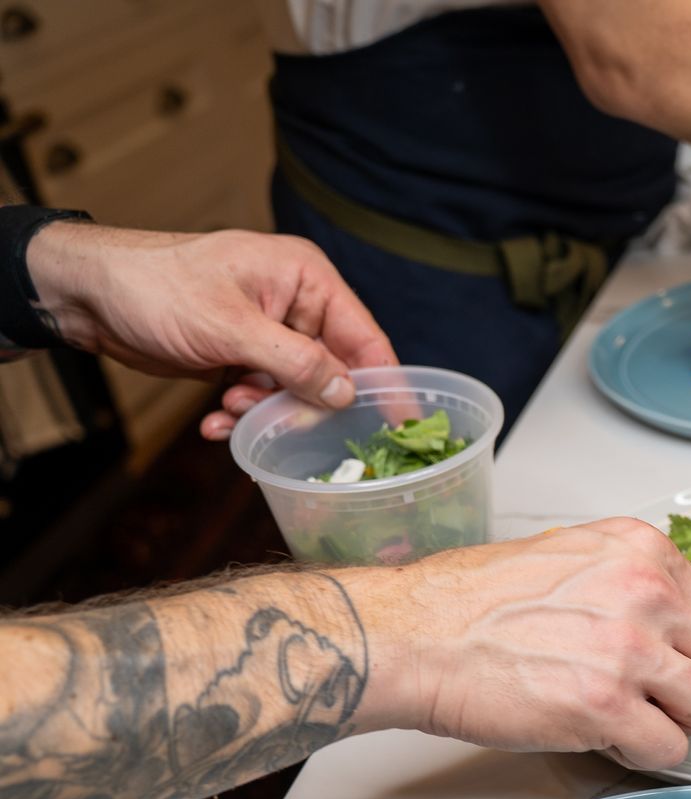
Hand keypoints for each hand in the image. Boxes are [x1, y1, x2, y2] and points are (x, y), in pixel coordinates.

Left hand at [24, 222, 396, 440]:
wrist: (87, 294)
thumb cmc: (155, 288)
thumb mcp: (231, 327)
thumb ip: (296, 362)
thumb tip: (347, 394)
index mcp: (306, 279)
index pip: (366, 337)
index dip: (385, 383)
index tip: (403, 427)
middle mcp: (296, 304)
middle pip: (332, 371)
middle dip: (305, 404)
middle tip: (283, 428)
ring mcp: (269, 332)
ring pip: (295, 391)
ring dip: (266, 412)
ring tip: (229, 410)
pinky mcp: (242, 355)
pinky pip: (262, 395)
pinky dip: (242, 414)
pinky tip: (215, 422)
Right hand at [355, 519, 690, 769]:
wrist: (416, 637)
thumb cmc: (473, 602)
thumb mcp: (569, 553)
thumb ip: (630, 578)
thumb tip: (676, 616)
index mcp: (642, 550)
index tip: (668, 661)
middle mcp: (647, 594)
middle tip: (660, 698)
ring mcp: (631, 652)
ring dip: (677, 723)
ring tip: (632, 718)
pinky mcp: (607, 707)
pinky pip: (669, 748)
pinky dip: (641, 753)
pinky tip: (604, 736)